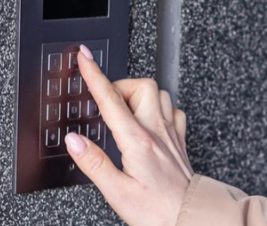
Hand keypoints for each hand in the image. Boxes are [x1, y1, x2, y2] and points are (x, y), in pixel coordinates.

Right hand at [66, 44, 193, 225]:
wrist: (192, 219)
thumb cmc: (158, 212)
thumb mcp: (117, 193)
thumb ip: (94, 163)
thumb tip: (74, 141)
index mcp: (137, 142)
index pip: (111, 99)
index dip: (94, 74)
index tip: (83, 57)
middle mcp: (157, 132)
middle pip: (140, 86)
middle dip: (118, 85)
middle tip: (103, 100)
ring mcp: (171, 135)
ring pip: (159, 93)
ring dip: (138, 94)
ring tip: (122, 109)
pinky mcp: (180, 142)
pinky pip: (172, 110)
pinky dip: (158, 107)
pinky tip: (149, 120)